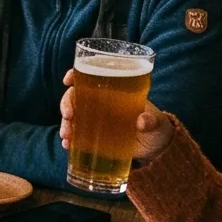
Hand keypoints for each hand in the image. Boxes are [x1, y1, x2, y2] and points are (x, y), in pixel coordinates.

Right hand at [57, 72, 181, 166]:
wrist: (156, 148)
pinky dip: (69, 139)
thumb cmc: (156, 127)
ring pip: (73, 115)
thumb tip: (142, 122)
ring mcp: (96, 119)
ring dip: (65, 123)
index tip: (68, 80)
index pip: (92, 76)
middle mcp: (102, 103)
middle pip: (76, 96)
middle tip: (68, 116)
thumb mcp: (156, 123)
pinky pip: (77, 134)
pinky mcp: (95, 136)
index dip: (77, 74)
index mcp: (115, 91)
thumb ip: (151, 120)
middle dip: (66, 104)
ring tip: (66, 136)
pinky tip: (67, 145)